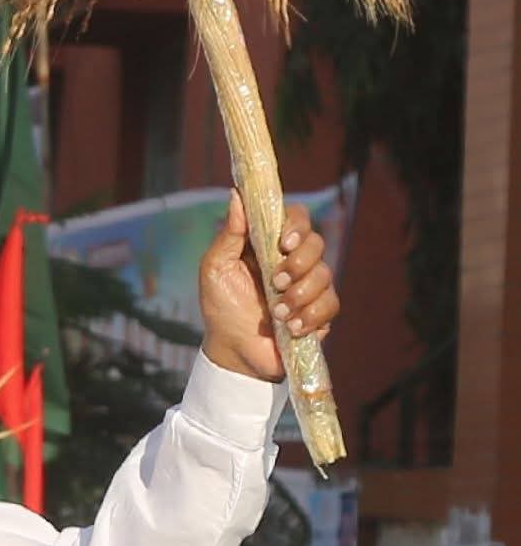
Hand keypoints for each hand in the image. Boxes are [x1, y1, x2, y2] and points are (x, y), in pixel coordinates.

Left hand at [200, 191, 338, 381]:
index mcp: (268, 244)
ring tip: (277, 313)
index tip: (284, 242)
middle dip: (298, 263)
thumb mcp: (215, 268)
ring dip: (300, 294)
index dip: (296, 224)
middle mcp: (293, 260)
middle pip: (317, 242)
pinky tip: (291, 327)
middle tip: (276, 282)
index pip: (295, 218)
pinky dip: (310, 316)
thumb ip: (229, 234)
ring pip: (326, 274)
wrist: (234, 351)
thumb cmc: (221, 306)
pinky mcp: (320, 312)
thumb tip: (236, 194)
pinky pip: (331, 304)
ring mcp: (309, 285)